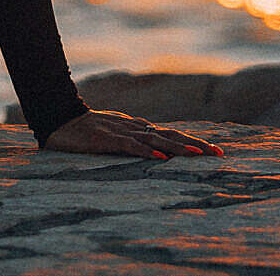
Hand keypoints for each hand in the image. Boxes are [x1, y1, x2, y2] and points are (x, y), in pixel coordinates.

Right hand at [42, 109, 222, 160]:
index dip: (193, 141)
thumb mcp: (116, 135)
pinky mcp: (108, 140)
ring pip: (157, 140)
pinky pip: (132, 147)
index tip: (214, 151)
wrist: (61, 120)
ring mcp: (123, 132)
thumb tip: (154, 150)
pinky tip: (162, 159)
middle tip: (219, 153)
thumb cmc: (87, 130)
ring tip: (199, 154)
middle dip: (196, 144)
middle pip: (172, 135)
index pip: (172, 134)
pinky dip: (148, 153)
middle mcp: (136, 128)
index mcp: (139, 128)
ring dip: (179, 148)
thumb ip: (134, 140)